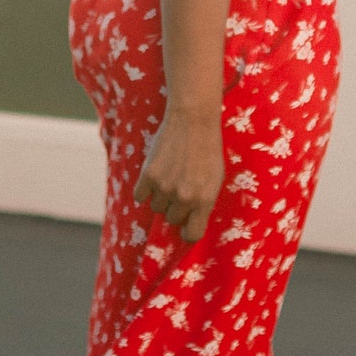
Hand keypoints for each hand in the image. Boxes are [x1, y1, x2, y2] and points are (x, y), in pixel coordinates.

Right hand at [134, 107, 224, 241]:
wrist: (193, 121)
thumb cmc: (208, 149)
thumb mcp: (216, 179)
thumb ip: (204, 201)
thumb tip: (190, 221)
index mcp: (205, 200)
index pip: (193, 234)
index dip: (188, 231)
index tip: (187, 224)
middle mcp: (184, 197)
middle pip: (171, 219)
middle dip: (175, 207)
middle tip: (180, 187)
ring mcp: (165, 187)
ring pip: (156, 207)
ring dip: (160, 196)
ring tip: (170, 176)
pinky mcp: (148, 175)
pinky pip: (140, 196)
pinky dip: (144, 189)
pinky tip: (155, 175)